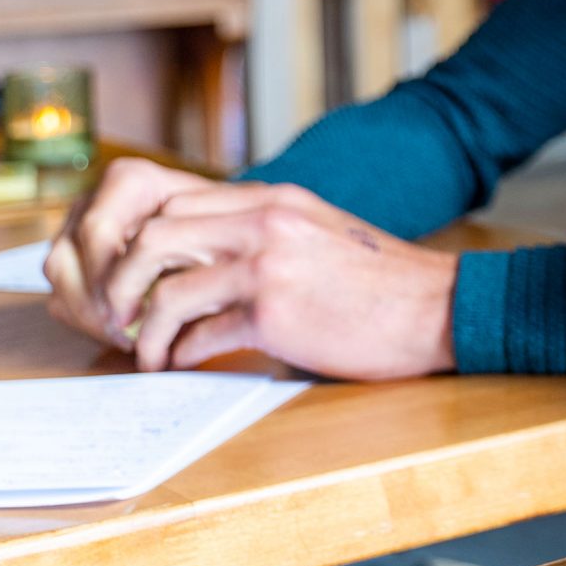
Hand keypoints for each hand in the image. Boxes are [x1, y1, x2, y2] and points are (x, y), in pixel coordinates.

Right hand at [46, 156, 224, 346]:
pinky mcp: (70, 258)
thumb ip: (190, 260)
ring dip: (91, 317)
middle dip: (99, 305)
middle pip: (69, 258)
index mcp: (129, 181)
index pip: (97, 230)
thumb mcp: (220, 238)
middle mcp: (93, 200)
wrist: (222, 231)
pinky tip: (122, 334)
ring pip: (59, 279)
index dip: (112, 277)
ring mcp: (74, 228)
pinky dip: (86, 320)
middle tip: (131, 337)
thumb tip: (160, 308)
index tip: (138, 314)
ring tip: (130, 339)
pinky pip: (60, 294)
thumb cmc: (225, 233)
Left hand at [58, 169, 457, 378]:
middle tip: (123, 315)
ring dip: (145, 328)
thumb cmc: (383, 284)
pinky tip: (184, 365)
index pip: (174, 202)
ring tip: (149, 352)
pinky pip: (199, 334)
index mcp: (276, 200)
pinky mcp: (276, 314)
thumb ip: (266, 233)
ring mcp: (270, 266)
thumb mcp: (321, 233)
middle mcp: (268, 222)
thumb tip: (204, 261)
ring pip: (165, 289)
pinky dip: (179, 355)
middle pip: (155, 236)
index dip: (141, 243)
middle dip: (123, 281)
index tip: (138, 278)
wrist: (442, 308)